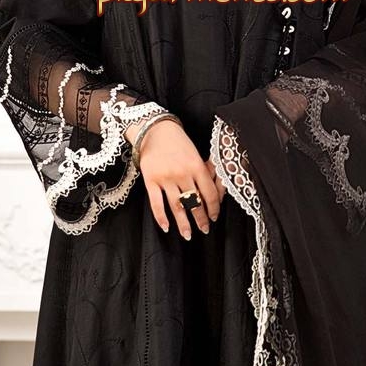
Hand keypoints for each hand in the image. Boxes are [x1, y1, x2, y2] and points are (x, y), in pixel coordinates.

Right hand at [125, 118, 223, 239]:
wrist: (155, 129)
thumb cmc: (178, 141)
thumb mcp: (195, 153)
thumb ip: (203, 172)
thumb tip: (212, 193)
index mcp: (197, 166)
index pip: (209, 193)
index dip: (213, 208)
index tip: (214, 217)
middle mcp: (182, 174)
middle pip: (194, 202)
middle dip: (201, 219)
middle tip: (204, 230)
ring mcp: (165, 178)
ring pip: (177, 206)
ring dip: (183, 223)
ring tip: (188, 235)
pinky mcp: (151, 180)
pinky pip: (156, 203)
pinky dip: (161, 218)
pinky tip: (166, 227)